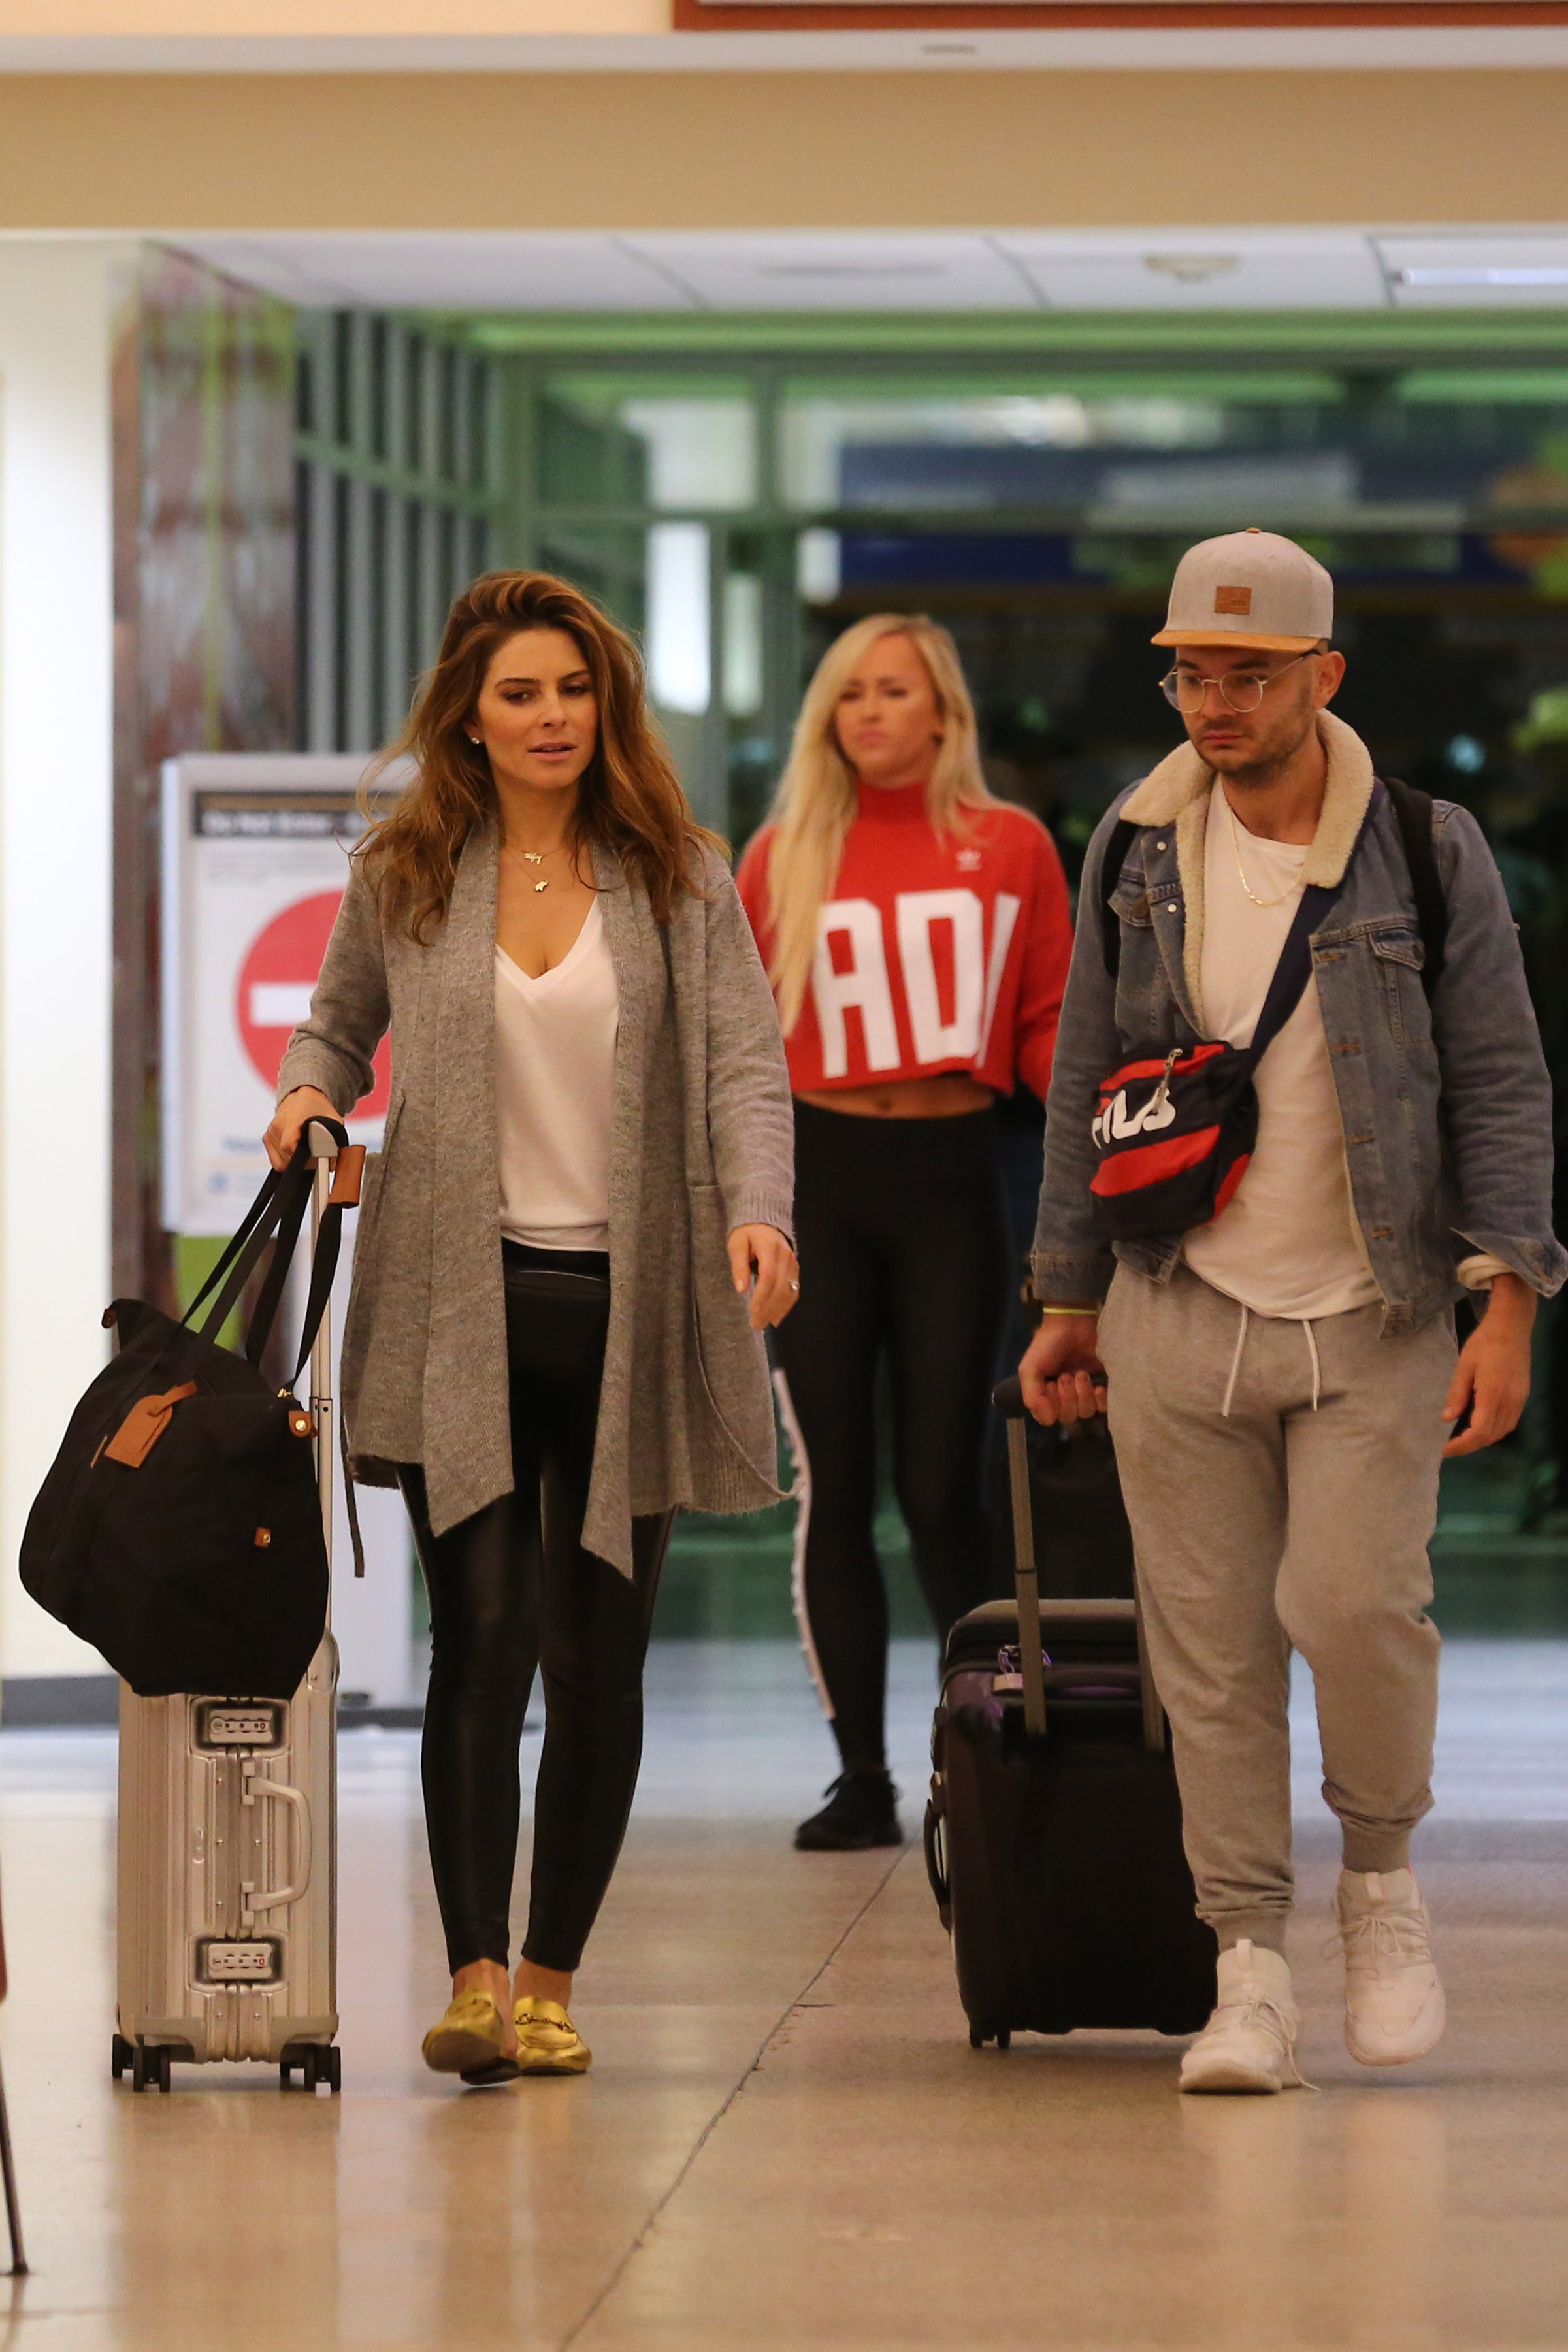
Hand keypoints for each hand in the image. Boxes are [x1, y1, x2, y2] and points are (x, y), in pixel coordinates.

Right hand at [264, 1086, 340, 1172]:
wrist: (302, 1097)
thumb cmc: (317, 1108)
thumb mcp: (333, 1120)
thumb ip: (334, 1140)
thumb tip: (331, 1163)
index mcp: (292, 1117)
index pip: (288, 1145)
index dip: (301, 1157)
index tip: (313, 1158)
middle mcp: (277, 1125)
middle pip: (285, 1158)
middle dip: (303, 1163)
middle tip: (315, 1157)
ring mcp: (270, 1132)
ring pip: (280, 1163)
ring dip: (295, 1162)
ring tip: (306, 1151)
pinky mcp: (267, 1138)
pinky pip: (276, 1161)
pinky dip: (287, 1160)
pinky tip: (297, 1151)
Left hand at [728, 1224, 798, 1331]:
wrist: (765, 1222)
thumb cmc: (747, 1233)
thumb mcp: (737, 1244)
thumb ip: (739, 1265)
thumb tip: (741, 1289)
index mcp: (770, 1248)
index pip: (768, 1276)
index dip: (762, 1295)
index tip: (752, 1311)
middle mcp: (786, 1257)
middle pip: (780, 1287)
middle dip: (768, 1308)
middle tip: (756, 1324)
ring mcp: (793, 1263)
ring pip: (790, 1291)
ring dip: (778, 1309)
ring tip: (765, 1323)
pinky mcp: (795, 1269)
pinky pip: (794, 1290)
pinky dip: (786, 1305)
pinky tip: (777, 1315)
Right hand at [1019, 1309, 1105, 1426]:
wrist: (1072, 1323)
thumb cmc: (1048, 1344)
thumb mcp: (1029, 1368)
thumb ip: (1031, 1395)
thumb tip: (1048, 1420)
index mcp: (1045, 1395)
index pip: (1048, 1418)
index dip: (1051, 1406)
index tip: (1050, 1385)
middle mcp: (1064, 1397)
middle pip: (1068, 1417)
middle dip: (1068, 1397)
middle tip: (1066, 1374)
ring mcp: (1084, 1392)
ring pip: (1086, 1412)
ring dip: (1083, 1393)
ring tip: (1081, 1373)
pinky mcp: (1102, 1385)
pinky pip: (1104, 1406)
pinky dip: (1101, 1399)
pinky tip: (1098, 1386)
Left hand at [1442, 1272, 1534, 1457]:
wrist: (1511, 1326)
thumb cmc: (1483, 1343)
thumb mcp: (1464, 1367)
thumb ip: (1457, 1395)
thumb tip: (1446, 1419)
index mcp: (1493, 1394)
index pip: (1479, 1431)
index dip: (1462, 1445)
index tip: (1445, 1450)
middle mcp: (1510, 1401)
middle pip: (1492, 1435)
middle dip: (1470, 1445)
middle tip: (1450, 1447)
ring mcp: (1520, 1399)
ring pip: (1503, 1431)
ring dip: (1483, 1439)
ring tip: (1463, 1438)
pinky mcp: (1523, 1395)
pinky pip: (1510, 1421)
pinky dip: (1495, 1429)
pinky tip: (1481, 1425)